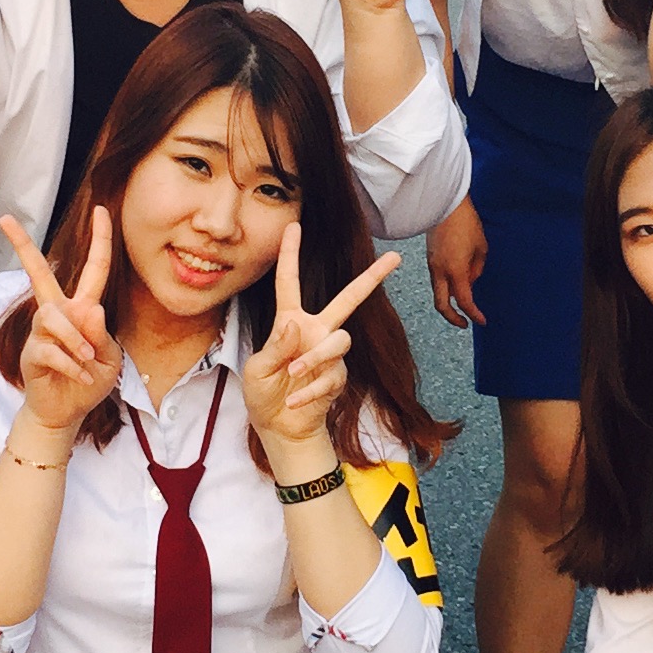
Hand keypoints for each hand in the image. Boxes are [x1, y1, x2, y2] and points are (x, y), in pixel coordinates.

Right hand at [0, 209, 121, 436]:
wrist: (67, 412)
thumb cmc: (90, 380)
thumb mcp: (110, 360)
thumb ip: (102, 336)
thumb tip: (91, 310)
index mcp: (83, 308)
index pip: (94, 269)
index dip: (99, 240)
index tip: (101, 209)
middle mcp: (58, 313)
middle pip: (39, 273)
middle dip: (22, 246)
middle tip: (5, 220)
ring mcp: (41, 332)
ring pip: (54, 318)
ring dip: (76, 341)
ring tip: (87, 362)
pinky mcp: (32, 353)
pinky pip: (52, 350)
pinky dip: (72, 366)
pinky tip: (81, 378)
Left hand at [244, 225, 402, 450]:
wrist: (279, 426)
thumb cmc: (264, 392)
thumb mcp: (257, 369)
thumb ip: (276, 347)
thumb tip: (296, 326)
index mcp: (290, 321)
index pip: (290, 282)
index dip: (290, 254)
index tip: (294, 226)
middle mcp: (315, 331)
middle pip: (348, 299)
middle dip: (372, 278)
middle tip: (395, 258)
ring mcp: (329, 354)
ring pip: (340, 340)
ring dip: (316, 356)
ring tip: (295, 372)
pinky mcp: (338, 377)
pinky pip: (331, 376)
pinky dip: (311, 390)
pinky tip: (294, 401)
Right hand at [426, 197, 487, 329]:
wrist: (444, 202)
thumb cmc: (466, 222)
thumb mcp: (481, 247)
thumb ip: (477, 269)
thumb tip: (471, 280)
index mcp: (455, 270)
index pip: (464, 301)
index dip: (474, 314)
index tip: (482, 321)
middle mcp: (440, 271)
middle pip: (441, 305)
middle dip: (452, 318)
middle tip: (465, 323)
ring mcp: (432, 265)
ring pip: (437, 292)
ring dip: (449, 301)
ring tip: (465, 301)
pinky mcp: (430, 258)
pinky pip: (436, 280)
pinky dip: (446, 287)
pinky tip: (457, 283)